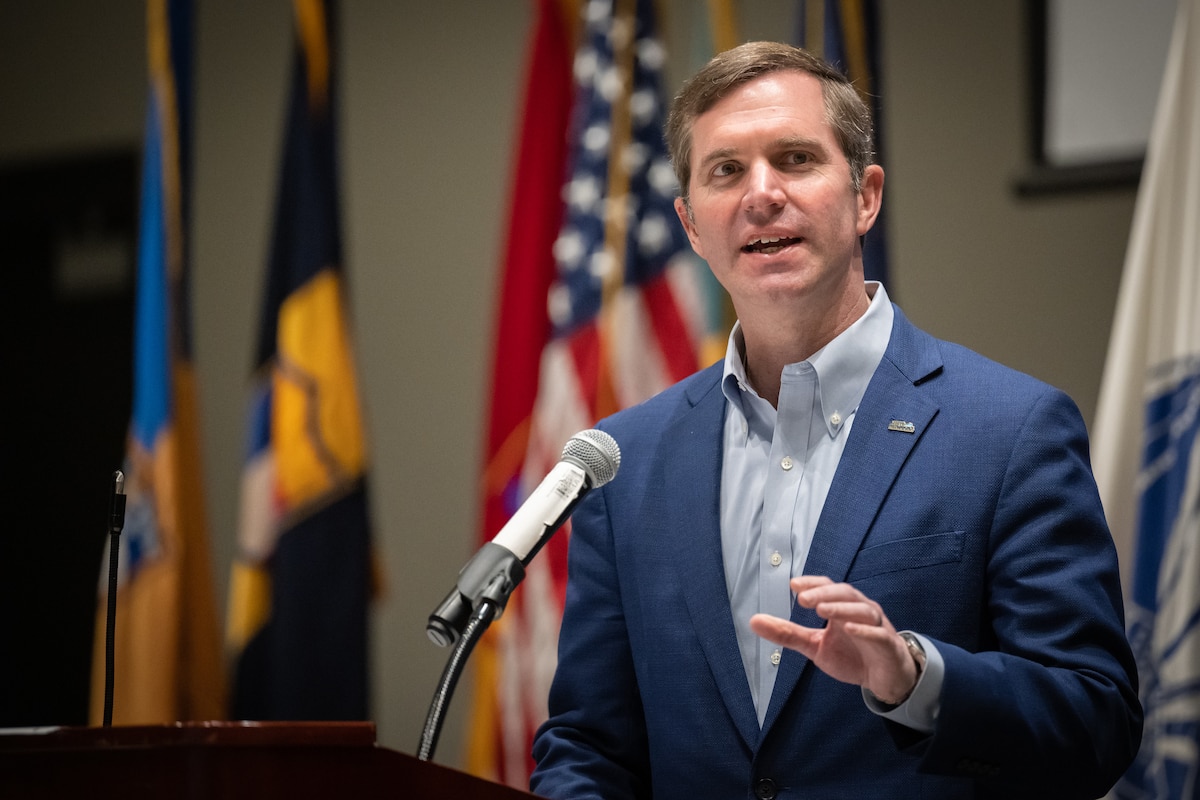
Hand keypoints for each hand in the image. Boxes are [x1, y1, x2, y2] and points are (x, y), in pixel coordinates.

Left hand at [748, 575, 917, 704]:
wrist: (884, 679)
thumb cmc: (851, 656)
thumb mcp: (814, 646)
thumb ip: (787, 634)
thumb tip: (753, 620)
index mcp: (842, 608)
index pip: (828, 588)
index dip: (813, 584)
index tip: (793, 585)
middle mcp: (860, 611)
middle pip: (845, 594)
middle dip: (823, 594)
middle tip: (803, 599)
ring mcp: (876, 627)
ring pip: (862, 610)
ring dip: (842, 608)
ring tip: (822, 610)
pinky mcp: (888, 645)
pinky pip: (878, 634)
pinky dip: (864, 630)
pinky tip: (849, 629)